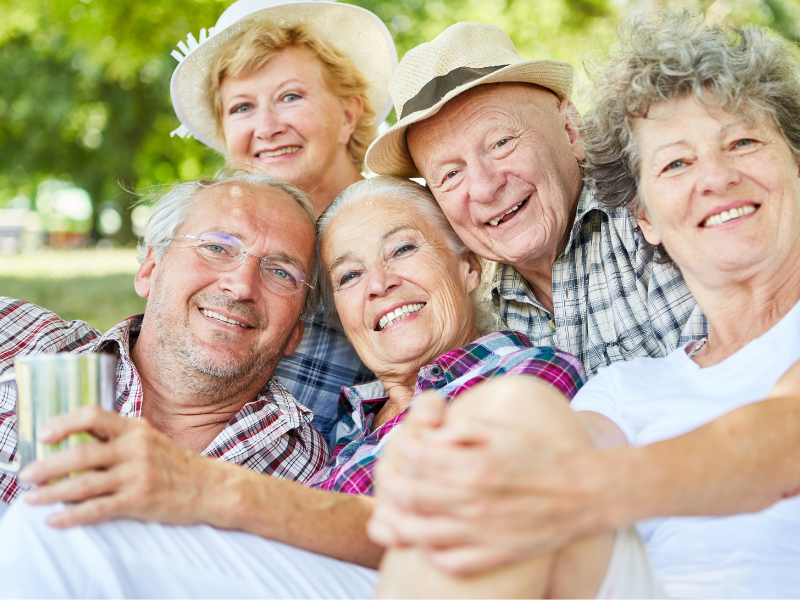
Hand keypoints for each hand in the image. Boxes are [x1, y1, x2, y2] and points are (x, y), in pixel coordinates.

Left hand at [18, 406, 227, 527]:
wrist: (212, 486)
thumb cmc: (176, 464)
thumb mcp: (150, 440)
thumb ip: (119, 438)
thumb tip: (76, 440)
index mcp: (135, 429)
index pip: (93, 416)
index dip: (64, 424)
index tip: (44, 435)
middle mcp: (135, 449)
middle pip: (80, 455)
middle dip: (46, 467)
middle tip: (26, 475)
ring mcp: (138, 475)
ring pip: (83, 484)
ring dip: (51, 493)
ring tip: (32, 499)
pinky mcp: (140, 501)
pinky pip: (97, 509)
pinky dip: (71, 516)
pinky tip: (55, 520)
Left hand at [368, 378, 622, 574]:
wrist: (586, 492)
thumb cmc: (541, 455)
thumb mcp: (502, 431)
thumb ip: (462, 430)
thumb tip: (431, 435)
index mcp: (476, 466)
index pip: (417, 459)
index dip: (399, 450)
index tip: (397, 446)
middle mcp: (476, 502)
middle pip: (411, 496)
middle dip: (390, 485)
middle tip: (387, 479)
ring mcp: (484, 533)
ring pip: (422, 534)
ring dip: (399, 522)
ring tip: (392, 513)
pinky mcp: (496, 554)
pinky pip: (450, 560)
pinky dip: (431, 551)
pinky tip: (427, 539)